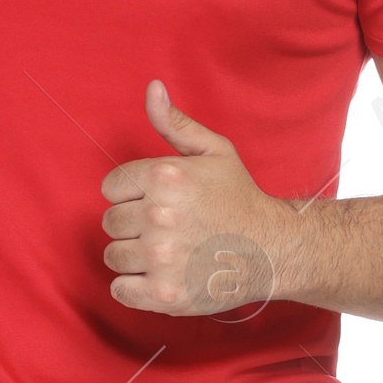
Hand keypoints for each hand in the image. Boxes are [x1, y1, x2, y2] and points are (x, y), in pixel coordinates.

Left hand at [100, 81, 290, 317]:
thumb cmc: (239, 199)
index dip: (133, 195)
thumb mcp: (214, 151)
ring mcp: (160, 258)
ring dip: (133, 257)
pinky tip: (161, 276)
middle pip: (110, 223)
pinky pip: (121, 290)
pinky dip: (135, 287)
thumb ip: (175, 124)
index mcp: (164, 176)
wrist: (272, 249)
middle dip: (133, 226)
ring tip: (166, 252)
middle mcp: (158, 216)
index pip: (111, 188)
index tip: (159, 202)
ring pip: (113, 256)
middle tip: (167, 229)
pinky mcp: (163, 294)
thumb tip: (152, 89)